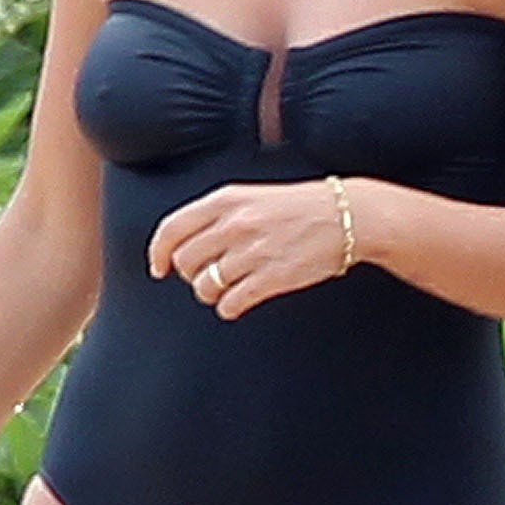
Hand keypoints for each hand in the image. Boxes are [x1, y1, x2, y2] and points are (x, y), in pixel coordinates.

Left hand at [149, 177, 351, 317]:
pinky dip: (228, 308)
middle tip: (206, 276)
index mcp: (226, 200)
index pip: (172, 229)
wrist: (346, 216)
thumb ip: (216, 215)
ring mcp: (252, 252)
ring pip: (205, 286)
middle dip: (190, 275)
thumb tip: (182, 246)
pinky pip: (230, 304)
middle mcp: (234, 225)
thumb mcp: (251, 196)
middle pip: (185, 262)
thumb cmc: (297, 207)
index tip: (158, 268)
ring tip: (226, 289)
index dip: (158, 253)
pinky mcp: (271, 278)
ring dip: (210, 294)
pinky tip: (239, 302)